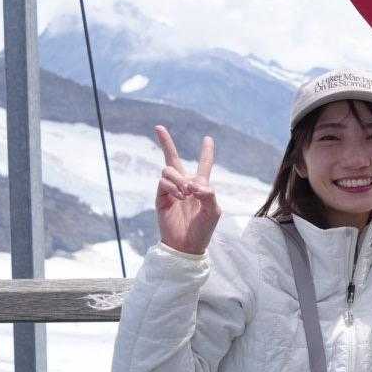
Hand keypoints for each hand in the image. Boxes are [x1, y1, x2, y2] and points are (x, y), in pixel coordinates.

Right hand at [153, 126, 219, 254]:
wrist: (187, 245)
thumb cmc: (203, 229)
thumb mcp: (213, 210)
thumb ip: (209, 194)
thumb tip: (194, 184)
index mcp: (202, 186)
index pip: (204, 165)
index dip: (206, 152)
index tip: (208, 138)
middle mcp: (185, 185)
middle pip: (173, 158)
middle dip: (165, 142)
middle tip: (158, 127)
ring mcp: (171, 190)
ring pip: (169, 170)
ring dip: (179, 179)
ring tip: (187, 194)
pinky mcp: (161, 197)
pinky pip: (163, 182)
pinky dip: (174, 187)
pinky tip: (181, 197)